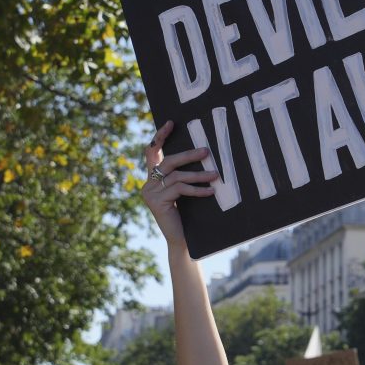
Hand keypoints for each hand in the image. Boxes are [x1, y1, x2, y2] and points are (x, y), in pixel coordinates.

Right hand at [140, 125, 219, 250]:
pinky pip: (180, 190)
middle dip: (188, 155)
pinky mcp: (157, 202)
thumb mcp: (183, 192)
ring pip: (176, 176)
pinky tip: (210, 191)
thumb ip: (183, 177)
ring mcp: (150, 193)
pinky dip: (197, 190)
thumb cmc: (187, 216)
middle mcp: (148, 184)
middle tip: (206, 151)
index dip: (160, 136)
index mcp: (153, 178)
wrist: (181, 241)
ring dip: (198, 175)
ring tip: (216, 174)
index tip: (171, 122)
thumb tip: (203, 154)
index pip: (152, 152)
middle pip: (167, 161)